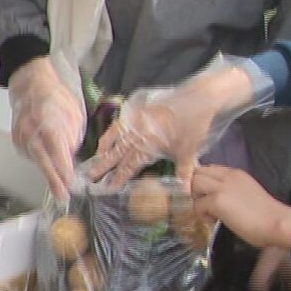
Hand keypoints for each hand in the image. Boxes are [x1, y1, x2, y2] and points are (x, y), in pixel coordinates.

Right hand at [10, 55, 86, 198]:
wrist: (31, 84)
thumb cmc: (55, 97)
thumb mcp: (73, 113)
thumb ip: (72, 136)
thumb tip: (72, 158)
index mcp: (48, 119)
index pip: (56, 148)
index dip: (63, 167)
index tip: (70, 182)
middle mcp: (31, 128)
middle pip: (42, 159)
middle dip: (53, 179)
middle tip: (62, 195)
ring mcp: (21, 134)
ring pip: (36, 159)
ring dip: (48, 172)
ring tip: (60, 185)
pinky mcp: (16, 139)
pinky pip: (30, 155)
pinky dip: (40, 161)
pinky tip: (49, 164)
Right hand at [89, 61, 255, 186]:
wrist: (200, 97)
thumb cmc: (196, 125)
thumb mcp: (189, 152)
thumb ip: (183, 173)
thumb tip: (185, 194)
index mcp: (149, 144)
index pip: (130, 165)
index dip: (119, 177)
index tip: (108, 188)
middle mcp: (139, 132)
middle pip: (117, 152)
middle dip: (104, 165)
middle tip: (90, 177)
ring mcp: (137, 119)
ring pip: (115, 137)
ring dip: (104, 150)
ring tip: (95, 160)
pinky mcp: (139, 109)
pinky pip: (120, 123)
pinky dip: (112, 132)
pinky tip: (108, 138)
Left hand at [191, 164, 290, 250]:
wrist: (277, 223)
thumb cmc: (267, 215)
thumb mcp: (247, 193)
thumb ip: (232, 191)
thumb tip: (219, 200)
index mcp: (236, 174)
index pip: (210, 168)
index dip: (205, 183)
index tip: (210, 197)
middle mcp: (228, 176)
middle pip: (198, 172)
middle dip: (197, 190)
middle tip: (207, 205)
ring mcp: (222, 187)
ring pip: (194, 184)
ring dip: (197, 199)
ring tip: (210, 212)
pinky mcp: (218, 201)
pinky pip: (198, 205)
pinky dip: (202, 215)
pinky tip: (214, 221)